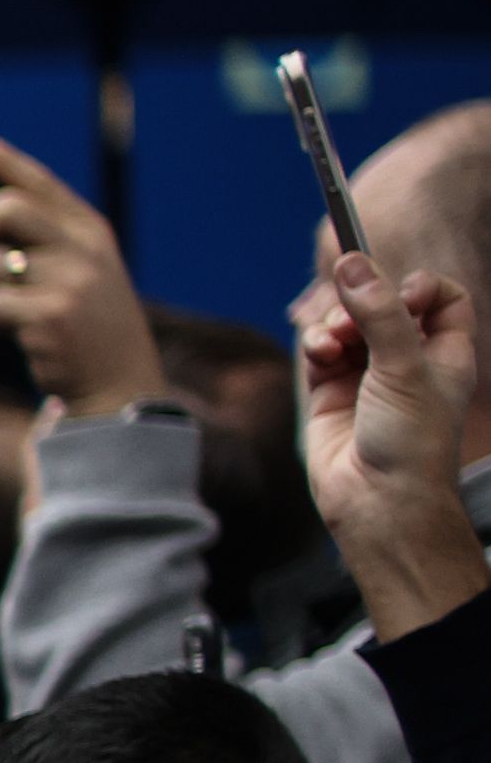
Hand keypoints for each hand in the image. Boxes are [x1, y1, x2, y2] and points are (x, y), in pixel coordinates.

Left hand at [0, 133, 164, 418]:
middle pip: (6, 210)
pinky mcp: (47, 317)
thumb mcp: (78, 270)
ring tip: (20, 308)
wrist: (117, 383)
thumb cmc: (85, 323)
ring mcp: (68, 282)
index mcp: (91, 230)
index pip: (40, 183)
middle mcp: (83, 249)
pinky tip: (21, 332)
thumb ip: (42, 240)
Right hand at [300, 251, 489, 643]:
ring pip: (346, 324)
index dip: (420, 286)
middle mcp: (407, 360)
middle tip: (352, 317)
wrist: (377, 501)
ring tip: (331, 342)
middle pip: (384, 305)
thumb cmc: (411, 442)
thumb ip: (379, 311)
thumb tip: (351, 261)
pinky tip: (319, 354)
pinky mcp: (329, 392)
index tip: (400, 294)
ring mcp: (366, 376)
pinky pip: (319, 350)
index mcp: (445, 352)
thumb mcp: (405, 366)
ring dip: (333, 323)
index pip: (441, 298)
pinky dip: (316, 344)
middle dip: (363, 303)